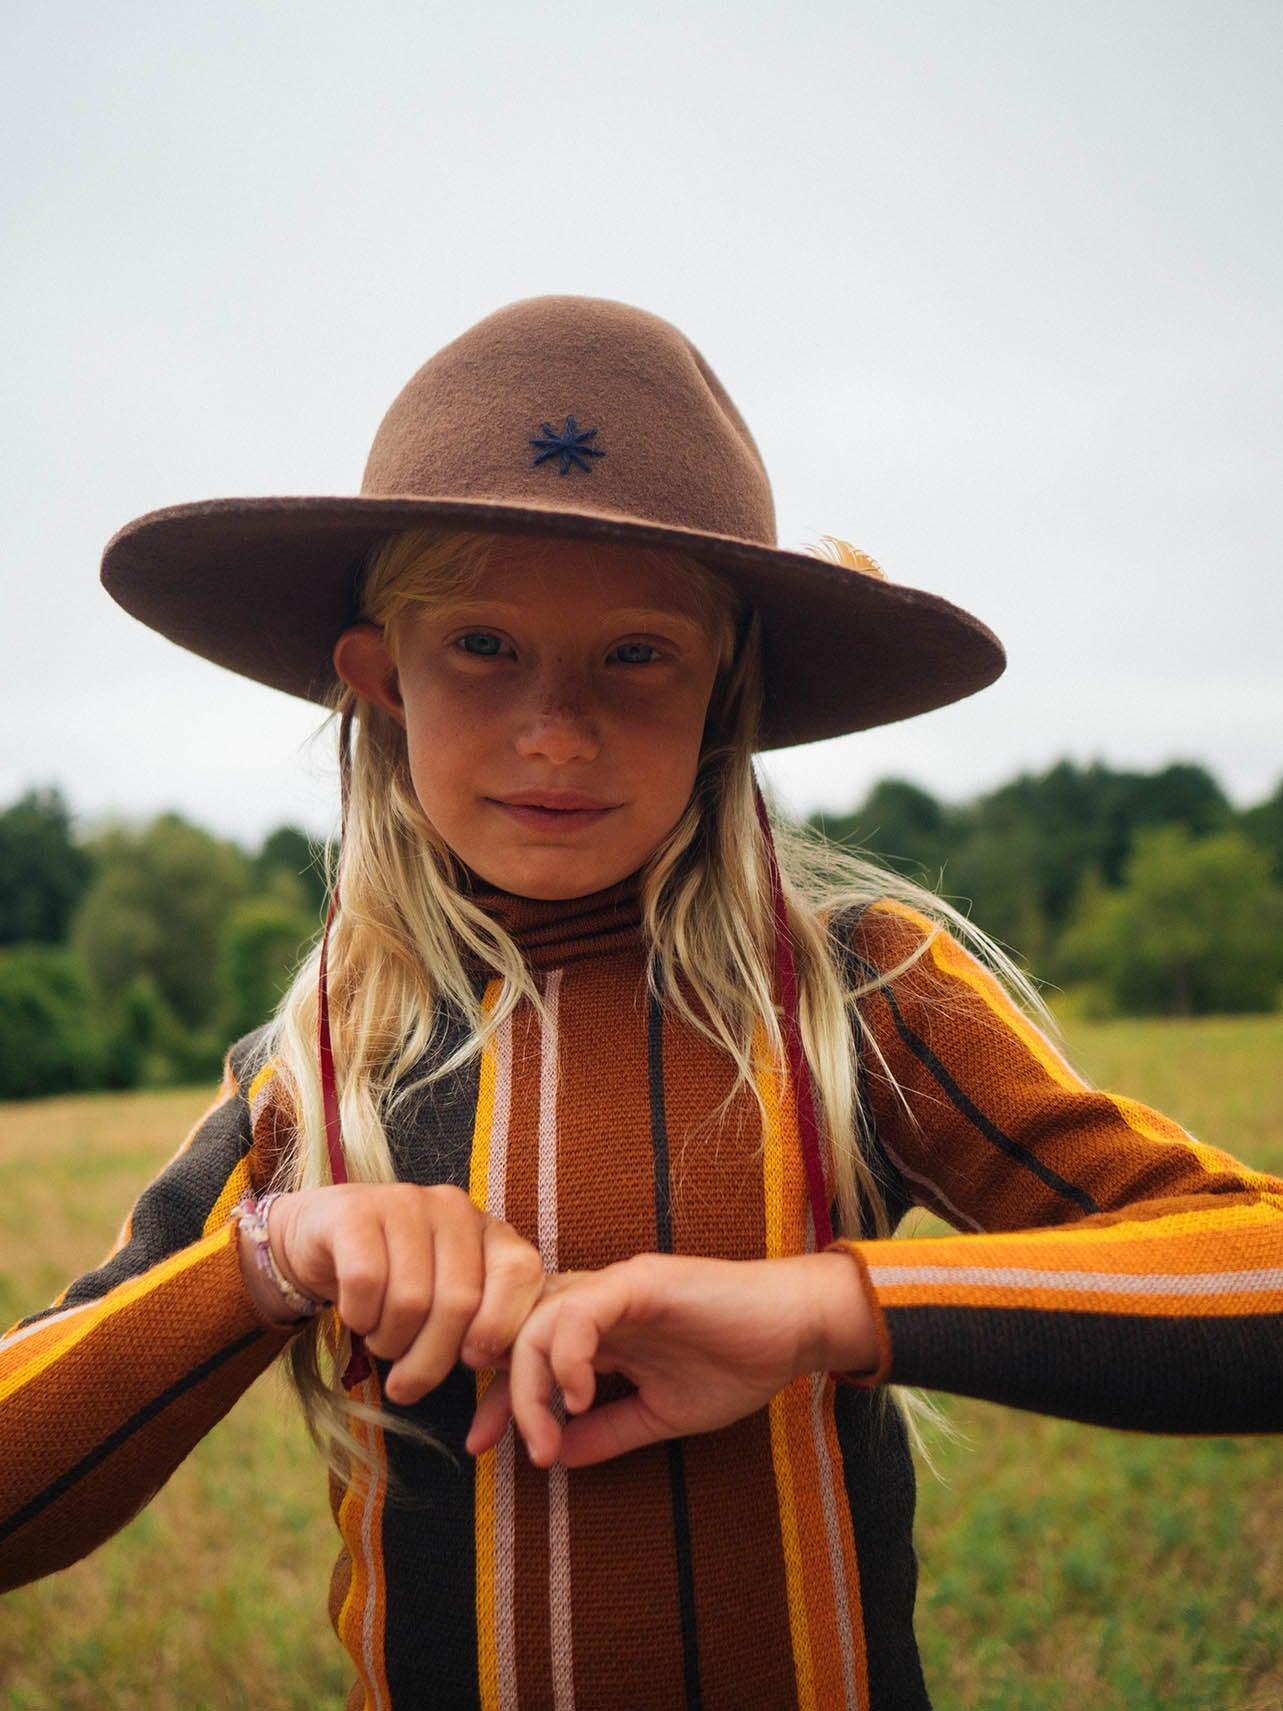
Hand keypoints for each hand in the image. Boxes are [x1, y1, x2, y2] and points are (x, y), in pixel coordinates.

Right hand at [261, 1184, 545, 1404]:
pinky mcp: (355, 1212)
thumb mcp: (448, 1301)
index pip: (521, 1272)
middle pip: (460, 1301)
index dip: (500, 1324)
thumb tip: (488, 1363)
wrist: (325, 1238)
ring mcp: (404, 1203)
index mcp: (488, 1230)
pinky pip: (365, 1283)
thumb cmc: (399, 1281)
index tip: (472, 1361)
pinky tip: (357, 1315)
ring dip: (389, 1342)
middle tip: (406, 1383)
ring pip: (411, 1300)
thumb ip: (480, 1328)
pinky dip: (359, 1317)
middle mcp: (453, 1208)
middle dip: (431, 1360)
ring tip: (380, 1338)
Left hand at [464, 1250, 872, 1467]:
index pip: (527, 1353)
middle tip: (498, 1445)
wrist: (796, 1329)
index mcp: (601, 1328)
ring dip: (528, 1383)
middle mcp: (598, 1299)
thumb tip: (556, 1455)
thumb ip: (607, 1431)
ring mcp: (616, 1287)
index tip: (483, 1446)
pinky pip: (580, 1310)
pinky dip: (567, 1354)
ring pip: (538, 1319)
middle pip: (518, 1333)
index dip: (499, 1399)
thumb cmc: (739, 1363)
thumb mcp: (660, 1413)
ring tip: (544, 1435)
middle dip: (500, 1392)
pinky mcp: (639, 1281)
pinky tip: (578, 1395)